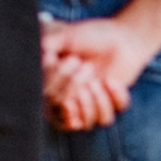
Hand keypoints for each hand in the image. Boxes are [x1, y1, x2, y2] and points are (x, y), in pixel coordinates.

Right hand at [39, 16, 154, 128]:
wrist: (119, 37)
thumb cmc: (89, 36)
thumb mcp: (65, 36)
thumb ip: (49, 44)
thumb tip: (41, 53)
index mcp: (53, 87)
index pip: (46, 102)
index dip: (52, 87)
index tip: (59, 62)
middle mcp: (70, 101)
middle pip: (64, 117)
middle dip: (72, 90)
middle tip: (84, 66)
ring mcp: (90, 105)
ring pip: (88, 124)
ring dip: (91, 103)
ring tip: (96, 80)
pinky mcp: (110, 106)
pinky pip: (109, 116)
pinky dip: (111, 99)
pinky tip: (111, 80)